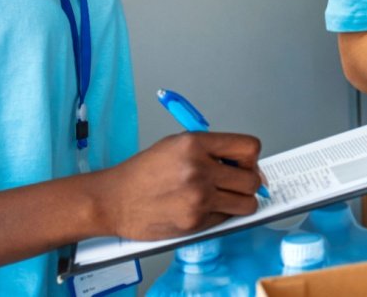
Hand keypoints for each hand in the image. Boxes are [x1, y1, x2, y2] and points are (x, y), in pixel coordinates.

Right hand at [92, 131, 262, 240]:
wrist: (113, 200)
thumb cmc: (142, 173)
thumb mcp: (176, 145)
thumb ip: (211, 150)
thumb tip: (245, 165)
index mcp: (195, 144)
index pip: (250, 147)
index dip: (251, 158)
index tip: (245, 164)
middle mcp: (199, 169)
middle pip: (252, 179)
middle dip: (249, 183)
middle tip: (236, 184)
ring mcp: (198, 198)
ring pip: (246, 204)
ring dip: (240, 202)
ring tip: (223, 198)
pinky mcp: (195, 221)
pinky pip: (225, 219)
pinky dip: (218, 216)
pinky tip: (200, 208)